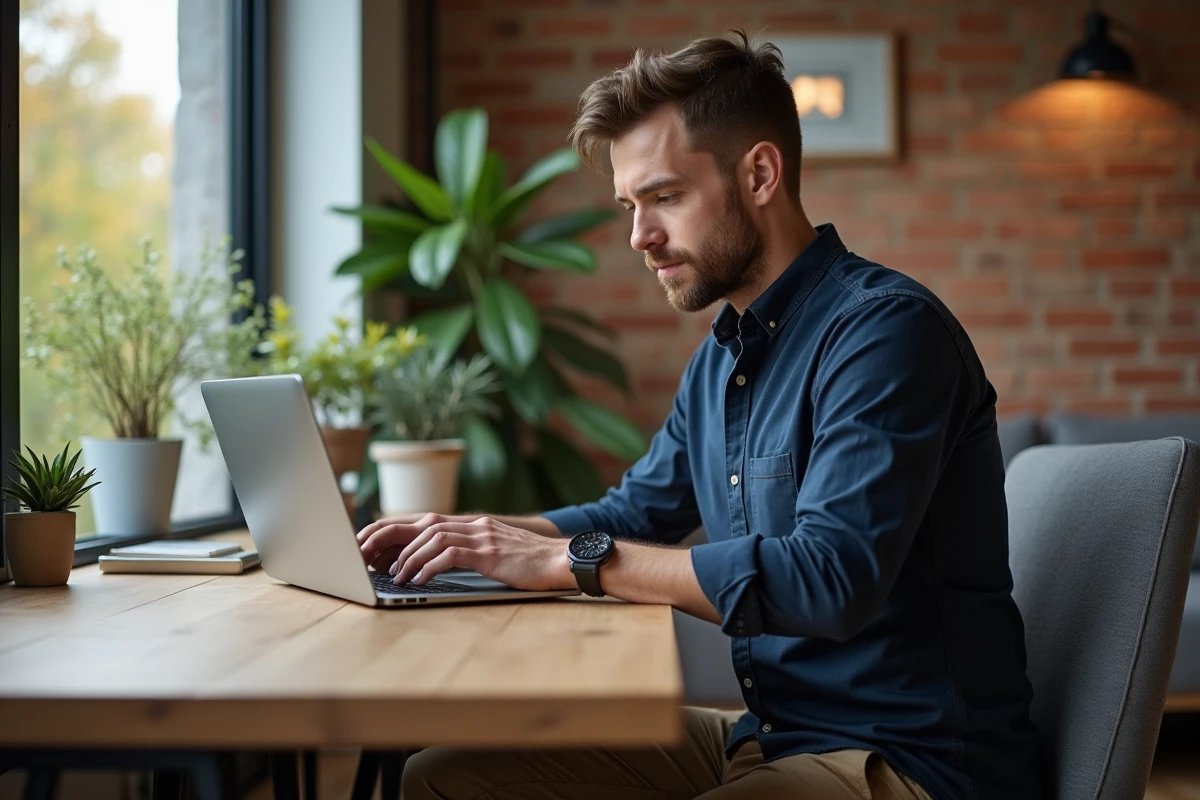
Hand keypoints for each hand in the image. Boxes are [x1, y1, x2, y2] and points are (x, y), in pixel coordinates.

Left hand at [357, 513, 573, 590]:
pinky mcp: (490, 552)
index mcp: (472, 524)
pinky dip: (429, 567)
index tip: (369, 545)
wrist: (564, 560)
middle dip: (387, 537)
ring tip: (394, 576)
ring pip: (431, 538)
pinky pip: (450, 555)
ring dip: (407, 558)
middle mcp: (473, 524)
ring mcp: (482, 535)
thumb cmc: (531, 564)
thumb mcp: (495, 553)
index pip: (423, 520)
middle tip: (365, 556)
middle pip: (420, 523)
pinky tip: (418, 581)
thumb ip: (469, 552)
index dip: (393, 530)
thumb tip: (435, 565)